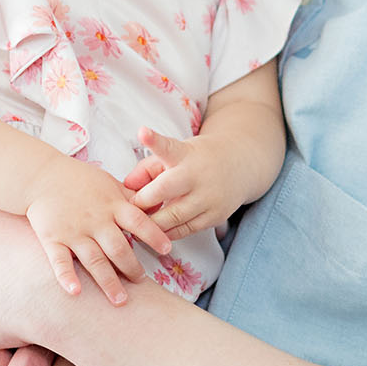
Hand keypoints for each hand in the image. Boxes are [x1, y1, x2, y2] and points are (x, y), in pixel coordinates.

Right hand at [25, 160, 174, 304]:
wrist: (41, 176)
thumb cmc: (79, 179)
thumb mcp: (109, 182)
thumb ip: (131, 197)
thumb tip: (157, 206)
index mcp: (111, 205)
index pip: (138, 221)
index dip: (154, 235)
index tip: (167, 249)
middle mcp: (95, 220)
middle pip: (118, 248)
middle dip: (131, 268)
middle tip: (140, 282)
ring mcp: (74, 231)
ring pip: (94, 260)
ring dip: (108, 281)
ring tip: (119, 300)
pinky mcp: (53, 239)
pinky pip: (60, 261)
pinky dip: (67, 276)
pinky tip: (75, 292)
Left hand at [123, 127, 245, 239]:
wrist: (239, 165)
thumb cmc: (197, 159)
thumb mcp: (175, 154)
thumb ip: (147, 168)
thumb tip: (127, 186)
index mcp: (184, 154)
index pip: (167, 147)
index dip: (153, 140)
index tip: (143, 132)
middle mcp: (197, 175)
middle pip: (164, 190)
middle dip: (143, 203)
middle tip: (128, 209)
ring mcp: (208, 197)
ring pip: (173, 218)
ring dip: (152, 223)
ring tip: (139, 223)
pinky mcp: (215, 216)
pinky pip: (185, 230)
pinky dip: (168, 232)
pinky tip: (159, 231)